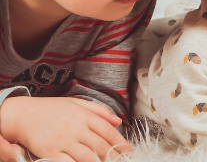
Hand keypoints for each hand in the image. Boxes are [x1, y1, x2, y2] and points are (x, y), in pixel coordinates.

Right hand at [0, 97, 132, 161]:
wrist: (25, 114)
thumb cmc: (53, 109)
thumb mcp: (78, 103)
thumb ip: (100, 111)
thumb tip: (119, 120)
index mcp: (84, 115)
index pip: (108, 131)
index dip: (121, 143)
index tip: (129, 151)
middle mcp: (76, 127)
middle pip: (100, 146)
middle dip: (114, 156)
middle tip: (122, 161)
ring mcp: (63, 140)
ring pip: (88, 157)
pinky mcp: (51, 152)